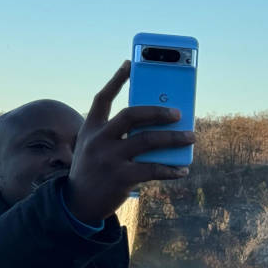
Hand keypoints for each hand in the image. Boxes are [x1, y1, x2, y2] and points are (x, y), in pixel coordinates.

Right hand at [64, 61, 194, 224]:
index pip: (103, 98)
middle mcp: (98, 140)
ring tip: (190, 137)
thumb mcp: (93, 148)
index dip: (117, 79)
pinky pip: (152, 169)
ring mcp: (109, 159)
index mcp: (90, 129)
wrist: (77, 204)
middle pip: (131, 115)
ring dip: (173, 138)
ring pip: (147, 140)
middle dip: (157, 110)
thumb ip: (115, 134)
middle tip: (178, 112)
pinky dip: (171, 169)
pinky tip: (182, 169)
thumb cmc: (92, 171)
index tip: (130, 64)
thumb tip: (154, 126)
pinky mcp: (120, 178)